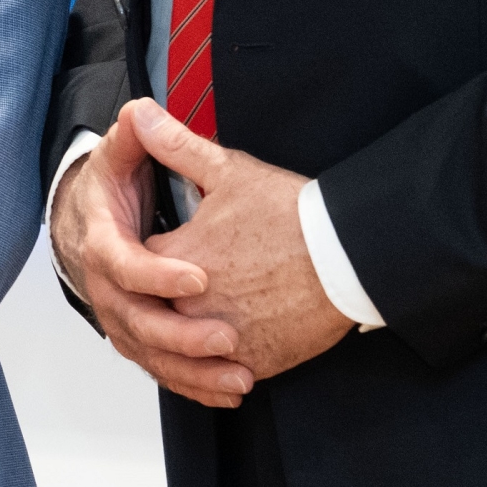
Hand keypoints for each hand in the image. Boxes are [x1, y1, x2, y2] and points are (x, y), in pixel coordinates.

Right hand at [52, 99, 252, 407]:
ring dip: (194, 372)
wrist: (90, 225)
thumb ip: (137, 138)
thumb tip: (139, 111)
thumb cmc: (113, 190)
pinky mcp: (139, 339)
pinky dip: (194, 385)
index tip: (200, 279)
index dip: (159, 276)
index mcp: (103, 244)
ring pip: (151, 357)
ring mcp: (120, 319)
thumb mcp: (122, 157)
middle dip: (183, 337)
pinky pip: (162, 370)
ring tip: (240, 376)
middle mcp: (106, 290)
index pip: (125, 266)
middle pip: (138, 323)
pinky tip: (230, 391)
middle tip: (228, 337)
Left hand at [135, 99, 354, 380]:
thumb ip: (177, 146)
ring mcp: (223, 339)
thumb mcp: (229, 171)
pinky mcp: (255, 362)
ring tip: (196, 328)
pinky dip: (216, 368)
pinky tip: (222, 356)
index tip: (160, 249)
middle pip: (153, 312)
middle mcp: (192, 305)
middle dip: (159, 302)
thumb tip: (142, 114)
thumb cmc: (293, 214)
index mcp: (177, 258)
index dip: (144, 258)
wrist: (350, 256)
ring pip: (183, 351)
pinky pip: (220, 372)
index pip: (136, 265)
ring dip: (184, 342)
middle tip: (170, 294)